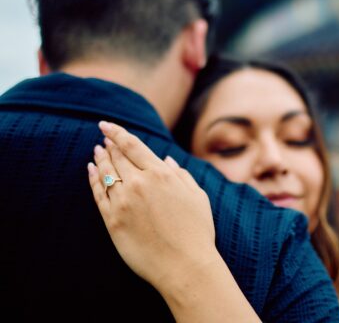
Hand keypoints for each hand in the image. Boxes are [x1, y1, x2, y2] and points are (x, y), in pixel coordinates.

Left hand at [88, 121, 216, 292]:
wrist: (185, 265)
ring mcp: (123, 202)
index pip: (133, 145)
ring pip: (105, 173)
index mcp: (161, 174)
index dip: (117, 132)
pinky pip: (98, 195)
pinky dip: (93, 180)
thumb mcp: (197, 196)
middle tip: (103, 137)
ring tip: (96, 150)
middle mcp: (139, 184)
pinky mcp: (113, 221)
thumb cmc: (197, 231)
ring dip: (100, 159)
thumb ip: (180, 174)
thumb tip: (165, 160)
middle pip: (117, 156)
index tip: (106, 124)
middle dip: (109, 144)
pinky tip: (91, 171)